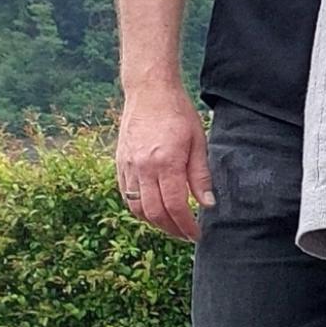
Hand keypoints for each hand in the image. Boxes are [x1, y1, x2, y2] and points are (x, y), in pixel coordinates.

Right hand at [114, 84, 211, 240]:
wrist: (149, 92)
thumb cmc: (178, 113)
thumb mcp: (198, 141)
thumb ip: (200, 175)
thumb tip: (207, 204)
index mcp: (165, 162)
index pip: (175, 206)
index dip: (186, 225)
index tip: (196, 234)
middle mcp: (142, 168)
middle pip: (154, 213)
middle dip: (171, 229)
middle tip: (185, 234)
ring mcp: (127, 167)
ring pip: (136, 208)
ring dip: (154, 222)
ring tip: (171, 225)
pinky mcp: (118, 164)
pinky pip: (126, 196)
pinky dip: (139, 208)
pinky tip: (153, 209)